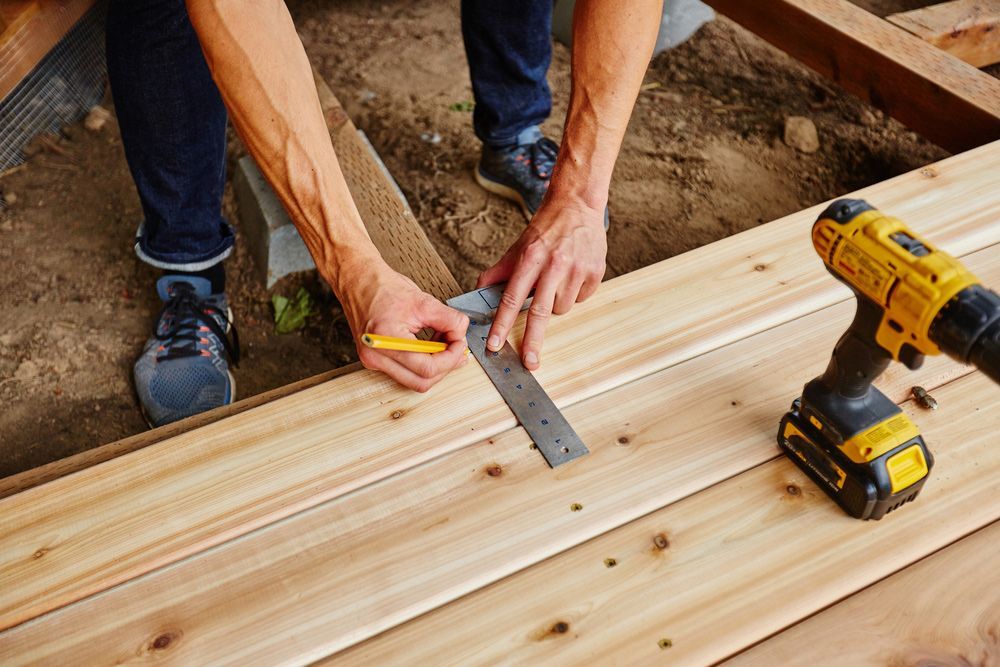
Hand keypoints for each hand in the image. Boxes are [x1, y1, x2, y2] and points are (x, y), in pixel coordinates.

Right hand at [338, 260, 468, 391]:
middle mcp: (375, 356)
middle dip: (445, 366)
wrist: (359, 282)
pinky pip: (406, 373)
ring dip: (435, 366)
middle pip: (422, 381)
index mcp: (385, 340)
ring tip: (443, 344)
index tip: (460, 343)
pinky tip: (430, 347)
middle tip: (456, 347)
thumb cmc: (382, 288)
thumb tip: (462, 334)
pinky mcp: (375, 361)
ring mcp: (373, 361)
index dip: (450, 358)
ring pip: (415, 381)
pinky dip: (423, 363)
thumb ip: (449, 320)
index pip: (427, 367)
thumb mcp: (423, 301)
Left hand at [477, 196, 606, 369]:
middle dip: (533, 341)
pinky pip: (581, 299)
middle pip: (540, 312)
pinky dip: (575, 294)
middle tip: (530, 362)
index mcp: (530, 258)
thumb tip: (479, 289)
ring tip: (556, 281)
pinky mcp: (595, 271)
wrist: (577, 206)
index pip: (512, 297)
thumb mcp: (518, 247)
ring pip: (562, 308)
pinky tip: (573, 275)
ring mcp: (576, 269)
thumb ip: (499, 271)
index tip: (495, 344)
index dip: (502, 324)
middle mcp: (554, 264)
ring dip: (556, 303)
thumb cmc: (546, 229)